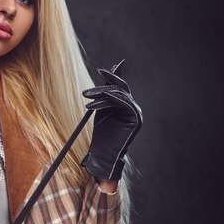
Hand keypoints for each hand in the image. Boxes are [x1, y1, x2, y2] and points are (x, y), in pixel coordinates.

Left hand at [81, 59, 142, 180]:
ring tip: (86, 95)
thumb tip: (104, 82)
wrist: (103, 154)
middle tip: (97, 73)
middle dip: (108, 80)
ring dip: (102, 92)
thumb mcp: (100, 112)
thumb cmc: (100, 136)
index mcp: (126, 106)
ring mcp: (136, 113)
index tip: (102, 69)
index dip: (114, 76)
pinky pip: (124, 102)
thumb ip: (104, 97)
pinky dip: (112, 98)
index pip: (120, 87)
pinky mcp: (135, 118)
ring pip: (120, 94)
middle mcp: (133, 107)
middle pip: (121, 88)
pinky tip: (100, 97)